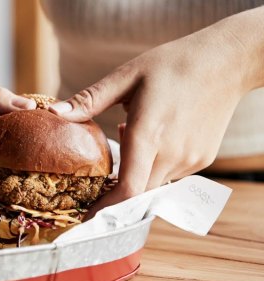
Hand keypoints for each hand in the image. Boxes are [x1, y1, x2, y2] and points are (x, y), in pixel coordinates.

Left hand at [48, 9, 263, 213]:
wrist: (227, 61)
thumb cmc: (173, 64)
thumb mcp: (126, 76)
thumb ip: (89, 100)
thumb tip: (53, 114)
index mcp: (149, 134)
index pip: (127, 189)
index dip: (106, 209)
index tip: (86, 217)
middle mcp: (172, 153)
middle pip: (137, 191)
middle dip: (115, 191)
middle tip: (100, 177)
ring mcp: (191, 159)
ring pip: (153, 182)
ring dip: (136, 173)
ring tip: (134, 137)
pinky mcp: (203, 159)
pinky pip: (170, 173)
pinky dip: (154, 165)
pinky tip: (154, 137)